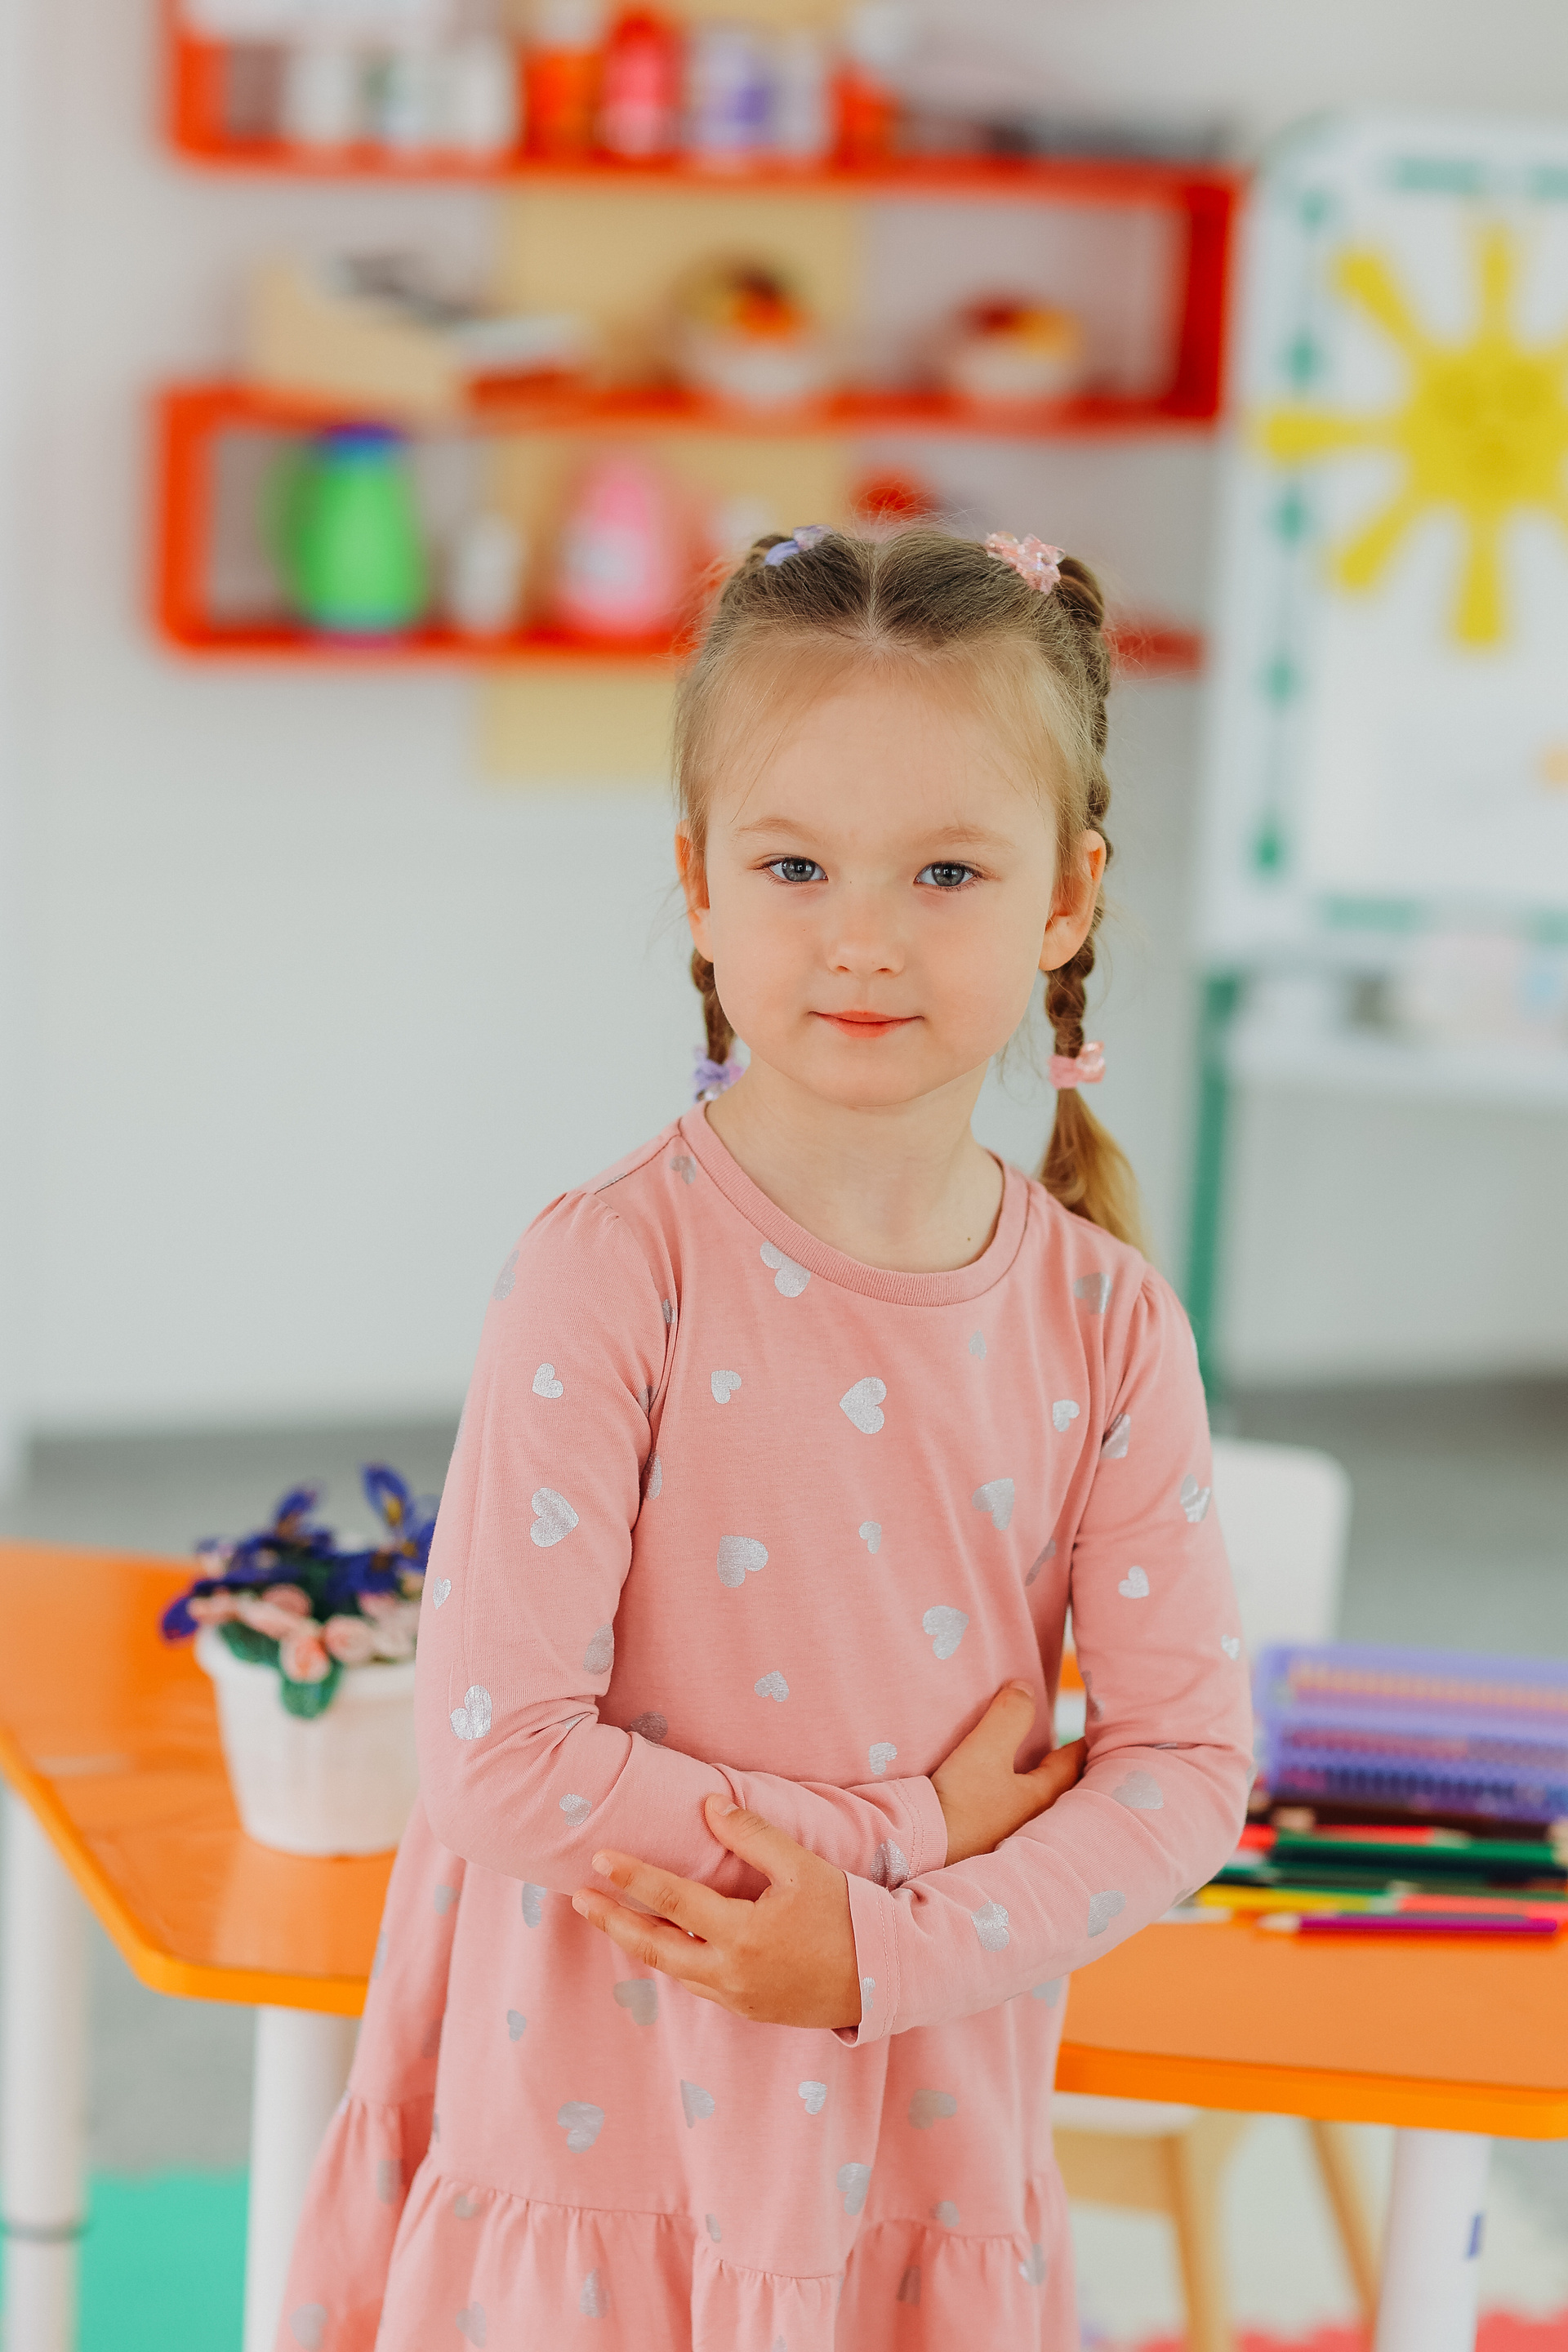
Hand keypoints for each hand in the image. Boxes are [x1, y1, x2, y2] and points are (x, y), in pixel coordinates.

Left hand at [572, 1795, 862, 2030]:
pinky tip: (664, 1944)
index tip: (599, 1859)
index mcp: (741, 1934)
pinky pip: (698, 1984)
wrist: (884, 1976)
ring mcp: (737, 1997)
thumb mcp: (803, 1866)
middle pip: (655, 1946)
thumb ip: (752, 1835)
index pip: (672, 1900)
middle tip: (579, 1899)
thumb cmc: (847, 1914)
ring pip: (672, 1969)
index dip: (632, 1878)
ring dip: (639, 1943)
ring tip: (611, 1919)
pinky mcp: (748, 2009)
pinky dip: (672, 1961)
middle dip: (613, 1921)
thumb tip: (709, 1805)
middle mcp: (730, 1973)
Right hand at [932, 1683, 1085, 1864]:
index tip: (1093, 1732)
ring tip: (1043, 1774)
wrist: (921, 1850)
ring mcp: (1010, 1837)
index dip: (1079, 1744)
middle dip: (1068, 1772)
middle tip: (1076, 1754)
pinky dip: (1017, 1802)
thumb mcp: (985, 1751)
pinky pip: (1014, 1817)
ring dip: (1042, 1788)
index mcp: (1041, 1797)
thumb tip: (1025, 1690)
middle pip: (1060, 1790)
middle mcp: (1033, 1821)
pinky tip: (1004, 1801)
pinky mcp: (986, 1845)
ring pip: (1037, 1806)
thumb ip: (1009, 1716)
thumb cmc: (960, 1803)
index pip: (1070, 1764)